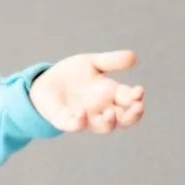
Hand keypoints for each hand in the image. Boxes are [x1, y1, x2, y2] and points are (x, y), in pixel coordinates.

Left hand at [30, 51, 144, 133]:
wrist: (45, 82)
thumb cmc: (73, 74)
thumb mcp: (92, 63)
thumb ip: (111, 61)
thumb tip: (134, 57)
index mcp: (111, 94)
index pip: (129, 99)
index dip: (136, 97)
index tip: (138, 91)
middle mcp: (102, 109)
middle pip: (124, 119)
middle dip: (133, 116)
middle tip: (138, 107)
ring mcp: (85, 117)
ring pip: (103, 127)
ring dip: (110, 123)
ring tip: (110, 113)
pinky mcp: (66, 121)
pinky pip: (75, 126)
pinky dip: (79, 122)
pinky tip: (81, 113)